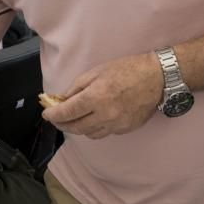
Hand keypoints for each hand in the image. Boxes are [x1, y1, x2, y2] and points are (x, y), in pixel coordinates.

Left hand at [42, 52, 163, 138]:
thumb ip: (76, 87)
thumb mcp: (96, 72)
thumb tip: (62, 99)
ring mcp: (116, 124)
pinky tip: (95, 119)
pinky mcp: (126, 129)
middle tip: (56, 120)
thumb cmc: (126, 70)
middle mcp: (104, 114)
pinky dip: (96, 128)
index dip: (53, 115)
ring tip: (75, 120)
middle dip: (63, 125)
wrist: (156, 78)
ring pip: (89, 134)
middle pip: (76, 128)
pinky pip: (105, 133)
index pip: (67, 112)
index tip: (46, 114)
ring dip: (79, 128)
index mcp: (95, 97)